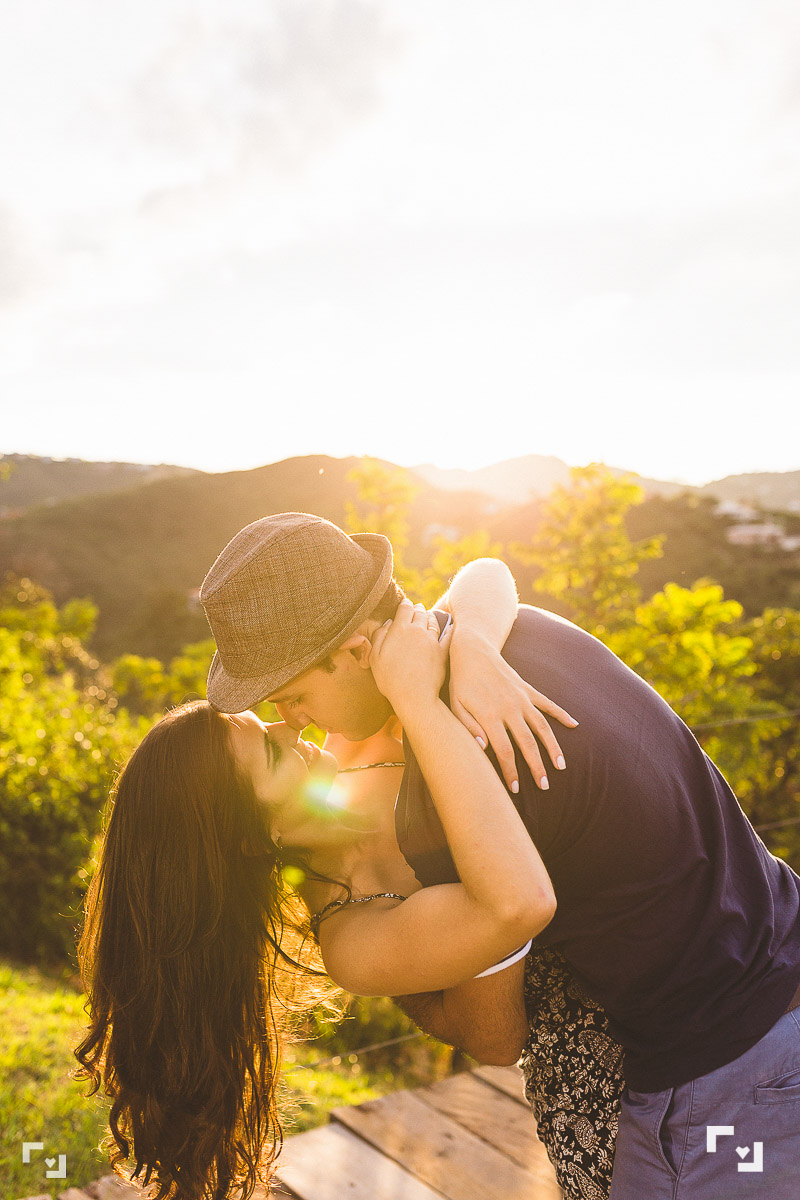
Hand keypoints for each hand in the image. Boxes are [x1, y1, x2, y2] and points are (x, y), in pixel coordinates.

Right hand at [370, 600, 452, 715]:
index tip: (404, 605)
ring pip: (433, 621)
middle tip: (416, 609)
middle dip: (417, 609)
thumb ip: (378, 636)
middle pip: (419, 612)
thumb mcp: (375, 658)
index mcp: (399, 629)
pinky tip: (450, 626)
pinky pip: (448, 634)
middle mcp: (417, 630)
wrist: (414, 697)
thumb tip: (387, 623)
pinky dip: (449, 628)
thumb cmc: (390, 679)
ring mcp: (432, 640)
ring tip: (428, 616)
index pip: (404, 607)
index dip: (404, 604)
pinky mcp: (442, 651)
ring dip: (430, 616)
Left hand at [448, 628, 576, 792]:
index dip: (511, 771)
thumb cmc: (460, 682)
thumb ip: (468, 727)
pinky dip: (561, 714)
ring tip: (561, 766)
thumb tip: (483, 748)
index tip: (516, 788)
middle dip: (537, 767)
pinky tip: (574, 725)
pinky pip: (548, 704)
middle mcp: (509, 708)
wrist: (472, 650)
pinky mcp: (527, 689)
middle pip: (527, 743)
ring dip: (553, 747)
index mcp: (490, 715)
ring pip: (542, 727)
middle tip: (545, 786)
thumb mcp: (456, 705)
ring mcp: (521, 698)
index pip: (504, 751)